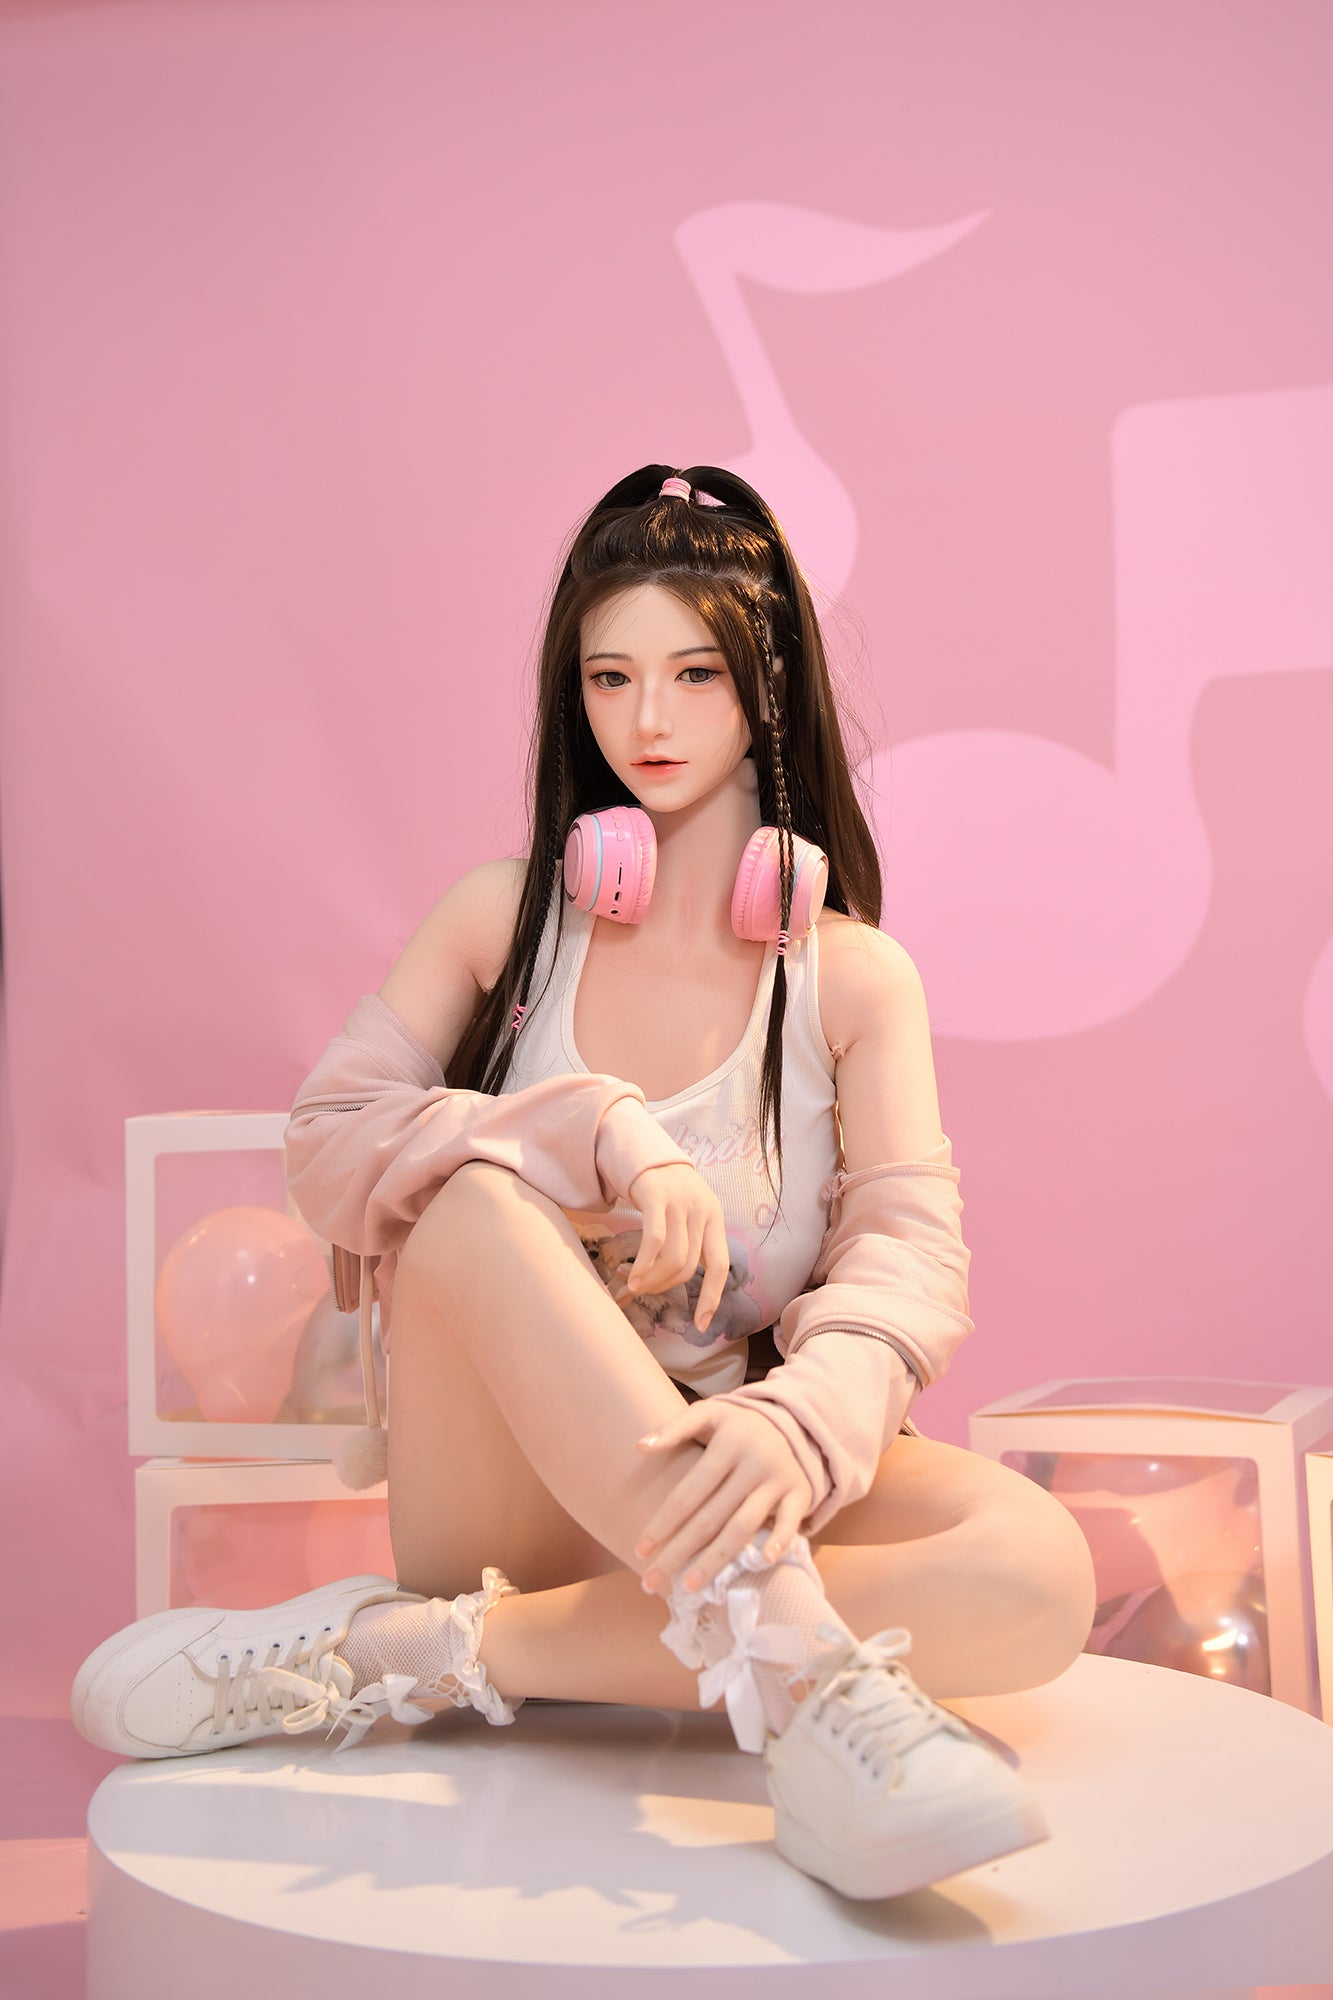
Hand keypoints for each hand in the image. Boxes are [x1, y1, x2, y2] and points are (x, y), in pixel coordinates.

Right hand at [623, 1161, 729, 1333]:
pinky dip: (643, 1265)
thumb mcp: (688, 1210)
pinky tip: (629, 1279)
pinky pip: (654, 1240)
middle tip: (641, 1292)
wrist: (642, 1148)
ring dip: (650, 1280)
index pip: (721, 1266)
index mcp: (714, 1217)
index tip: (700, 1325)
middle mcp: (702, 1210)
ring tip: (631, 1285)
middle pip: (688, 1266)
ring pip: (672, 1258)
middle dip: (663, 1287)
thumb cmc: (663, 1189)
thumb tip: (680, 1281)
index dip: (712, 1298)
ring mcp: (680, 1202)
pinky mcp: (656, 1196)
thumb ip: (691, 1239)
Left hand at [632, 1400, 814, 1597]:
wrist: (794, 1421)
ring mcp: (778, 1480)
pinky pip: (790, 1521)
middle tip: (650, 1583)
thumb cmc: (739, 1425)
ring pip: (743, 1527)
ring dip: (715, 1560)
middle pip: (710, 1517)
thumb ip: (675, 1427)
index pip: (688, 1492)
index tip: (639, 1551)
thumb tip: (639, 1446)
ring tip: (688, 1587)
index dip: (663, 1522)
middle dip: (678, 1553)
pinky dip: (780, 1541)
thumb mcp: (709, 1414)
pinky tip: (763, 1562)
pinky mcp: (800, 1493)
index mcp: (727, 1444)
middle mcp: (753, 1463)